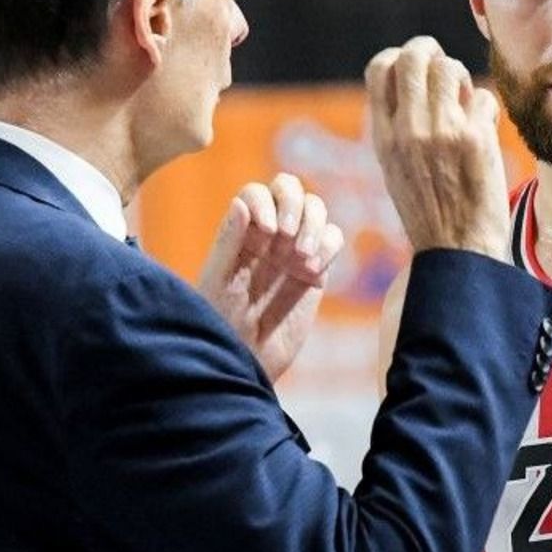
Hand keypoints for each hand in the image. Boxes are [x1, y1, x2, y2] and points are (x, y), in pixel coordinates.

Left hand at [197, 173, 345, 381]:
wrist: (245, 362)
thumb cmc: (219, 325)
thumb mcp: (218, 283)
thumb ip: (229, 242)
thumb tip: (241, 201)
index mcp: (239, 233)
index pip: (257, 193)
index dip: (267, 202)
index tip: (267, 234)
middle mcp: (267, 236)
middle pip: (290, 189)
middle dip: (294, 205)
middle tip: (286, 238)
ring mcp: (293, 251)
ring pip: (316, 209)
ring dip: (313, 226)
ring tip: (300, 261)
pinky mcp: (316, 271)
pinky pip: (333, 239)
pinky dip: (329, 247)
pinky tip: (312, 272)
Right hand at [365, 37, 509, 258]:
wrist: (458, 252)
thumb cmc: (431, 214)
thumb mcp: (397, 169)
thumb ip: (400, 127)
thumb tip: (420, 81)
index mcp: (384, 137)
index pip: (379, 67)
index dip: (398, 57)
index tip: (413, 71)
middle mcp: (408, 129)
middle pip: (415, 54)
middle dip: (433, 52)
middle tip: (445, 70)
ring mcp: (442, 131)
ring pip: (452, 68)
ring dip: (462, 81)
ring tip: (465, 106)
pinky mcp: (475, 139)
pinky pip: (483, 98)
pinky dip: (487, 111)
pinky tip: (485, 132)